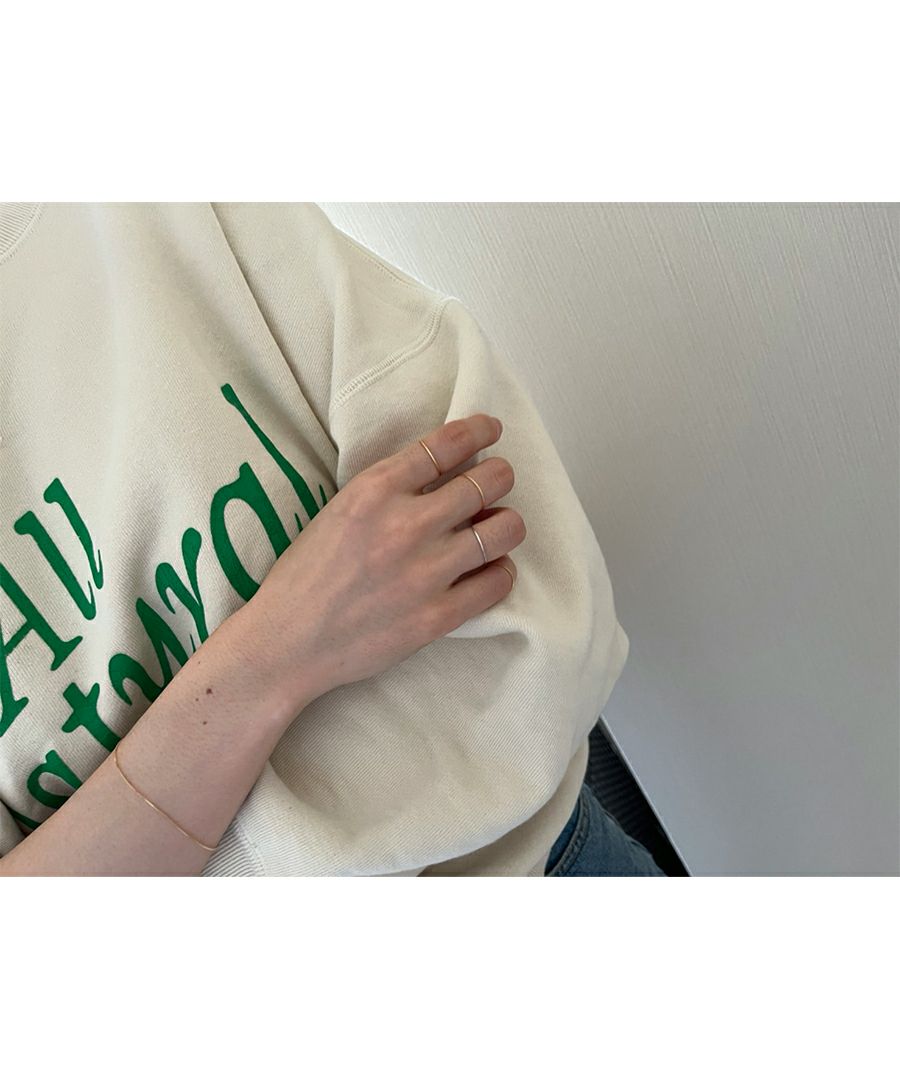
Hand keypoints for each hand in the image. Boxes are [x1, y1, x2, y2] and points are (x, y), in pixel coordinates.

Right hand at [240, 413, 524, 715]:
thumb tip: (443, 477)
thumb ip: (387, 492)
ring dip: (507, 523)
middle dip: (500, 476)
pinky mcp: (437, 615)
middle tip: (497, 482)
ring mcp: (425, 572)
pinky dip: (501, 571)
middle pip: (488, 481)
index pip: (446, 444)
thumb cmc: (306, 576)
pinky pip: (498, 582)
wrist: (287, 643)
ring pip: (505, 529)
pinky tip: (490, 569)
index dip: (478, 431)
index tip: (491, 429)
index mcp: (374, 490)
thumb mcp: (337, 511)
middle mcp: (405, 525)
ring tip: (498, 527)